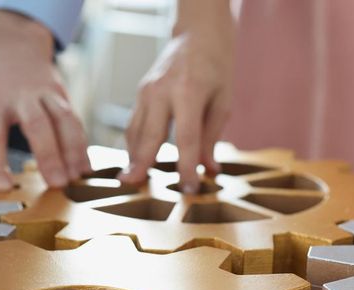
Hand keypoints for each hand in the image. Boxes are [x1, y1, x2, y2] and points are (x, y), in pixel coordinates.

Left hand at [0, 10, 89, 189]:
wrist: (12, 39)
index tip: (2, 185)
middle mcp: (19, 94)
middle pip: (36, 125)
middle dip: (48, 155)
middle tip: (55, 183)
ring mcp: (45, 93)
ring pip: (63, 120)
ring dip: (72, 150)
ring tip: (75, 178)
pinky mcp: (62, 94)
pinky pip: (75, 120)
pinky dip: (82, 144)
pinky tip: (85, 168)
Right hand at [118, 1, 233, 192]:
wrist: (198, 35)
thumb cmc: (216, 69)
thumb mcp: (222, 102)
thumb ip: (212, 137)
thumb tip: (208, 170)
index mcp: (189, 92)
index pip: (186, 138)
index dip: (186, 167)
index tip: (189, 189)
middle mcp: (162, 91)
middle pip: (149, 135)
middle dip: (141, 163)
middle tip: (131, 186)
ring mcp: (146, 91)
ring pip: (135, 131)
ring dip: (132, 156)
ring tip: (130, 180)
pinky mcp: (139, 93)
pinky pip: (133, 123)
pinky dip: (133, 144)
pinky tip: (135, 161)